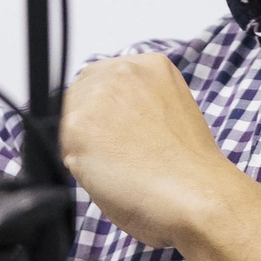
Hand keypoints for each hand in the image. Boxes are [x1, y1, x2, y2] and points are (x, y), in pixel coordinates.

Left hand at [60, 53, 231, 247]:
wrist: (197, 195)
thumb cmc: (191, 169)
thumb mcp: (171, 112)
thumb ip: (138, 103)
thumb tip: (111, 118)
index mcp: (150, 65)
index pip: (103, 79)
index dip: (105, 112)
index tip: (116, 134)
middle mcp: (121, 71)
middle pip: (80, 95)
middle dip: (91, 126)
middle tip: (118, 157)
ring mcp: (97, 97)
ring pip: (68, 123)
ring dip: (86, 148)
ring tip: (120, 168)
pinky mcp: (78, 126)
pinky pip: (64, 150)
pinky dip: (81, 170)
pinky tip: (110, 178)